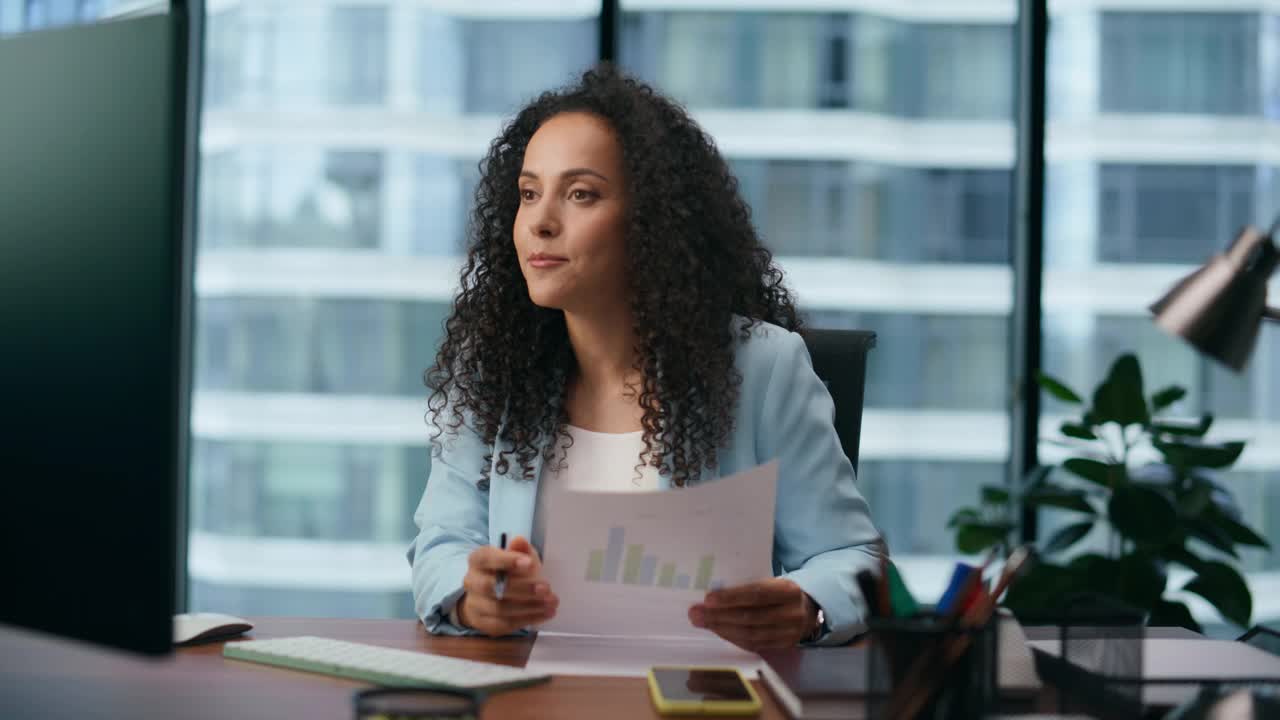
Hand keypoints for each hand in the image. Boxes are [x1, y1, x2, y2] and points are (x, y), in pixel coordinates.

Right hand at [457, 535, 558, 636]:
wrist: (491, 596)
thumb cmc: (508, 572)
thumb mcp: (518, 557)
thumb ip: (520, 550)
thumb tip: (519, 540)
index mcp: (477, 560)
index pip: (486, 558)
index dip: (507, 560)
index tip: (529, 563)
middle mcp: (472, 582)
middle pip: (491, 587)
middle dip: (522, 588)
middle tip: (546, 588)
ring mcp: (475, 604)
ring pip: (499, 609)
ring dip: (529, 606)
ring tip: (551, 603)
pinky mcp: (484, 623)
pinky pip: (505, 624)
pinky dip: (528, 619)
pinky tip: (545, 613)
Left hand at [688, 578, 817, 651]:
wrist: (809, 607)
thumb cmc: (780, 590)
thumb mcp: (772, 581)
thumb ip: (749, 586)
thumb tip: (712, 595)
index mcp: (788, 590)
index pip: (756, 594)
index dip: (731, 598)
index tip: (708, 599)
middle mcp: (791, 613)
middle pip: (751, 617)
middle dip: (719, 616)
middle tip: (696, 613)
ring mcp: (789, 632)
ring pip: (751, 634)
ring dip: (722, 629)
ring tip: (703, 622)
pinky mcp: (784, 645)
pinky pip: (754, 645)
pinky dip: (734, 638)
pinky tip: (719, 631)